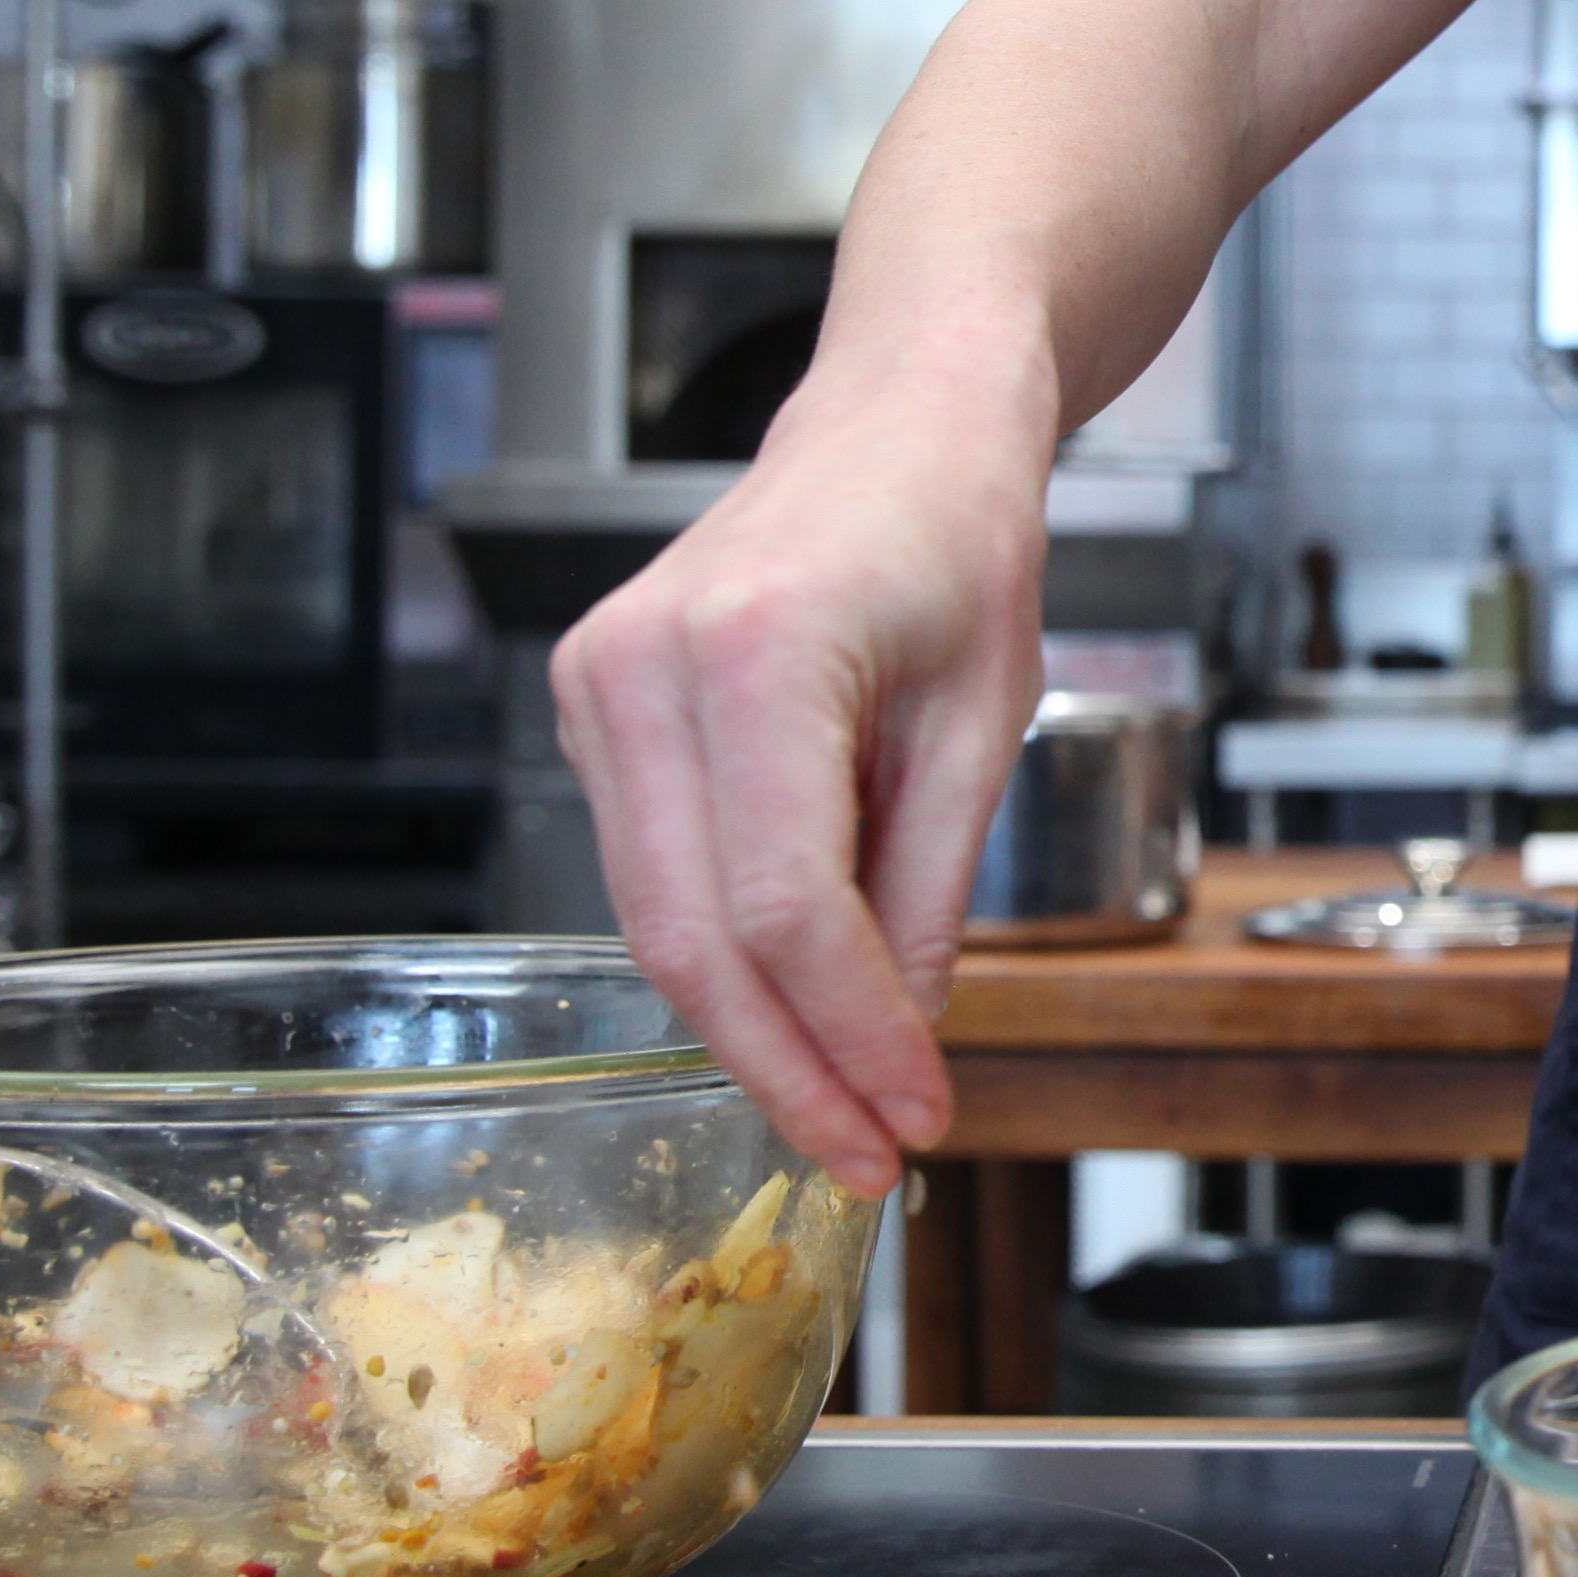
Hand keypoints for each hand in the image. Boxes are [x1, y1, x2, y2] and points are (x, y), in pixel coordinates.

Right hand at [549, 407, 1043, 1193]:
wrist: (898, 421)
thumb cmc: (957, 535)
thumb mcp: (985, 720)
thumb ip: (932, 890)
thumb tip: (902, 1042)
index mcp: (759, 652)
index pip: (786, 907)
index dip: (851, 1036)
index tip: (918, 1118)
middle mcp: (647, 667)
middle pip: (696, 939)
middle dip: (789, 1069)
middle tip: (871, 1155)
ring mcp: (599, 682)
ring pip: (658, 923)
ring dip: (754, 1032)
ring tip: (849, 1106)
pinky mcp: (592, 704)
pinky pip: (652, 871)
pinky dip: (725, 954)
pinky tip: (801, 1005)